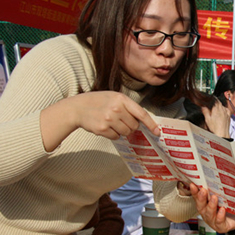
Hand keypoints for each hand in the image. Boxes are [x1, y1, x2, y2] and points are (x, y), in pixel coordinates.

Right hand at [41, 91, 159, 151]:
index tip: (157, 132)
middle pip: (134, 126)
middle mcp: (116, 108)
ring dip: (121, 130)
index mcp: (121, 99)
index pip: (141, 113)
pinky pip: (116, 137)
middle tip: (120, 120)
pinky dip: (113, 134)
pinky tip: (105, 126)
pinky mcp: (102, 129)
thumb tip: (142, 123)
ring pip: (126, 132)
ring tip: (111, 122)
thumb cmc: (98, 102)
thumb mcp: (114, 97)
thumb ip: (128, 107)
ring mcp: (109, 119)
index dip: (151, 124)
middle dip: (130, 126)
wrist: (77, 108)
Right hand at [191, 183, 234, 233]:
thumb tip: (217, 174)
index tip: (193, 184)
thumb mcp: (224, 197)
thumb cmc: (230, 207)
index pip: (198, 198)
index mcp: (205, 206)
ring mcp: (213, 222)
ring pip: (209, 215)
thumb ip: (219, 189)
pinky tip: (222, 210)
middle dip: (201, 198)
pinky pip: (220, 222)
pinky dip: (220, 216)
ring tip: (214, 198)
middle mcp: (207, 214)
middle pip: (201, 207)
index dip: (194, 192)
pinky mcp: (222, 227)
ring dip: (211, 206)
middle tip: (203, 190)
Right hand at [202, 98, 230, 137]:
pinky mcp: (229, 116)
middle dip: (215, 101)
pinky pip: (226, 109)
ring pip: (223, 106)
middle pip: (219, 102)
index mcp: (216, 109)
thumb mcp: (207, 119)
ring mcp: (226, 112)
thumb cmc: (215, 128)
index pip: (215, 100)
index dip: (212, 98)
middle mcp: (222, 109)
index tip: (210, 97)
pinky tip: (222, 111)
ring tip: (216, 107)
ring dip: (219, 105)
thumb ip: (205, 111)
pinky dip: (224, 109)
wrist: (222, 133)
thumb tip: (203, 106)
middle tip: (212, 102)